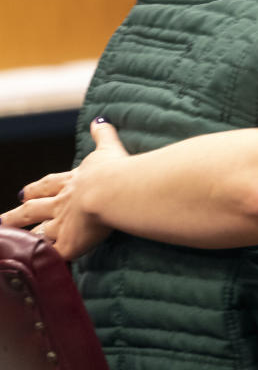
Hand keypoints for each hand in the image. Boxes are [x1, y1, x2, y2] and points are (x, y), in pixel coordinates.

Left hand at [1, 118, 127, 258]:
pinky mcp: (70, 244)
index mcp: (71, 182)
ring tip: (11, 247)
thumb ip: (103, 135)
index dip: (36, 189)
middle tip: (1, 220)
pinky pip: (54, 257)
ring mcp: (63, 225)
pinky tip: (38, 270)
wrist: (113, 191)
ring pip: (38, 234)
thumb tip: (100, 119)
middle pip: (33, 210)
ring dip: (25, 239)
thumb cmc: (114, 170)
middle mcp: (61, 204)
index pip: (48, 185)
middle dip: (16, 216)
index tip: (22, 192)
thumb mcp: (108, 149)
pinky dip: (45, 262)